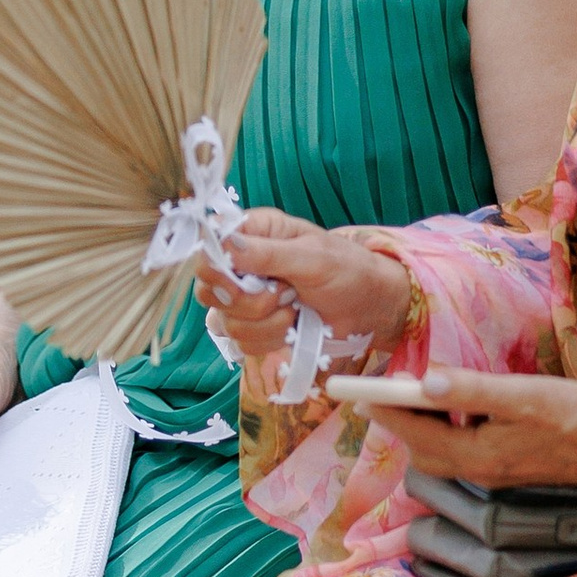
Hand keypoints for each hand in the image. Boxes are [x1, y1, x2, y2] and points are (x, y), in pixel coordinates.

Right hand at [195, 215, 410, 369]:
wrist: (369, 309)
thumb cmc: (347, 271)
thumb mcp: (311, 257)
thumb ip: (267, 254)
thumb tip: (224, 245)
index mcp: (252, 233)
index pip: (206, 247)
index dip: (214, 267)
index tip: (238, 280)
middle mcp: (242, 264)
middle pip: (209, 290)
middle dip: (247, 301)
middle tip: (284, 294)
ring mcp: (245, 299)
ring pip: (225, 322)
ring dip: (265, 323)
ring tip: (295, 309)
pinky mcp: (254, 328)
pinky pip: (241, 342)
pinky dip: (269, 340)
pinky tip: (293, 328)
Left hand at [344, 363, 576, 492]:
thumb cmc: (576, 417)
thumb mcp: (523, 395)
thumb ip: (474, 389)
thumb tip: (425, 380)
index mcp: (477, 455)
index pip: (415, 434)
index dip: (384, 410)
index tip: (355, 392)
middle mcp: (480, 471)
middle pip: (422, 449)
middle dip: (399, 421)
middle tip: (383, 388)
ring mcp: (494, 472)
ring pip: (442, 453)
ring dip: (424, 425)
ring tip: (416, 392)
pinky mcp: (508, 466)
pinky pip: (463, 450)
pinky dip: (449, 429)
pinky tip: (460, 406)